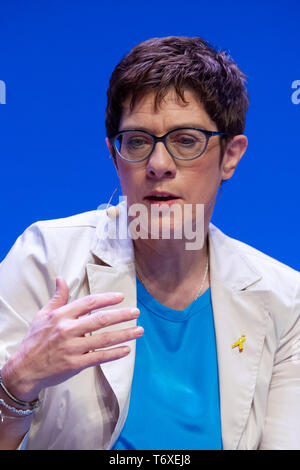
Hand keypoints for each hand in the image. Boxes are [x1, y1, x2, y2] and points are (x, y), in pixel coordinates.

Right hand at [1, 277, 142, 402]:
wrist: (24, 369)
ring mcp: (72, 348)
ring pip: (104, 339)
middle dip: (122, 315)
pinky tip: (126, 350)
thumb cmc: (34, 341)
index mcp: (61, 316)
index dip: (106, 298)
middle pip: (100, 320)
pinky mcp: (74, 364)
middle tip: (136, 312)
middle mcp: (67, 330)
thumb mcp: (42, 315)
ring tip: (139, 330)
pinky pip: (99, 357)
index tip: (121, 297)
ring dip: (124, 334)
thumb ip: (57, 298)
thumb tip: (61, 279)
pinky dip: (114, 353)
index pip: (88, 303)